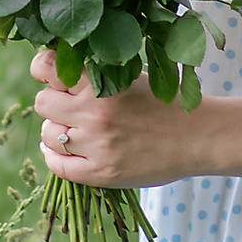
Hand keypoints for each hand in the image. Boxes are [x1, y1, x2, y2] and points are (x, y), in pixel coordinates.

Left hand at [29, 46, 212, 190]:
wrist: (199, 136)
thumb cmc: (165, 102)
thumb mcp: (131, 76)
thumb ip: (96, 75)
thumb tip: (53, 73)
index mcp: (102, 82)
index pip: (47, 68)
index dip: (44, 69)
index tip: (52, 75)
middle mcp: (95, 113)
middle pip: (42, 103)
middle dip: (54, 103)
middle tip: (71, 106)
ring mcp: (96, 145)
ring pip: (47, 135)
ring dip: (57, 131)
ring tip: (76, 130)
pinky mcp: (100, 173)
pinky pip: (57, 166)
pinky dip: (56, 157)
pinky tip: (68, 152)